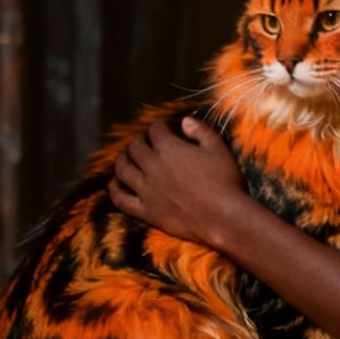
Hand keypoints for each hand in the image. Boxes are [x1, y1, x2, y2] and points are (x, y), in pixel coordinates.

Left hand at [107, 115, 249, 249]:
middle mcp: (152, 166)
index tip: (165, 128)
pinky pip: (121, 199)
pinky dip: (114, 189)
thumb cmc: (225, 181)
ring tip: (126, 157)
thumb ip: (200, 130)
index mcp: (169, 148)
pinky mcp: (146, 210)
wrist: (224, 218)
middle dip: (140, 140)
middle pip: (136, 147)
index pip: (155, 130)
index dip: (160, 126)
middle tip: (146, 142)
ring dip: (122, 160)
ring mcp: (146, 189)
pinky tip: (114, 184)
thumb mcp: (218, 148)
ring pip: (123, 169)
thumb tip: (184, 121)